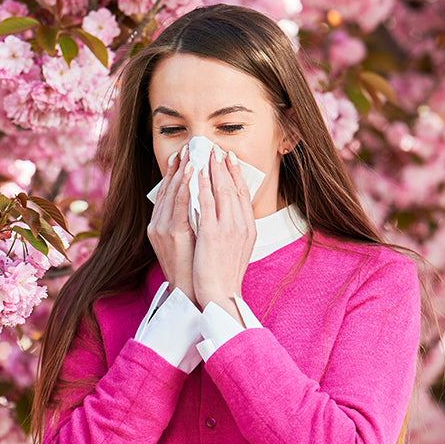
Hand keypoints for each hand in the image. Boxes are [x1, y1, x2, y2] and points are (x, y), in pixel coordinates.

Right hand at [146, 145, 195, 303]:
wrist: (191, 293)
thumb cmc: (194, 269)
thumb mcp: (190, 242)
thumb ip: (190, 222)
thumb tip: (202, 204)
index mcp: (161, 226)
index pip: (168, 193)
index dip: (175, 173)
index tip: (184, 156)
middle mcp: (158, 225)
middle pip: (168, 189)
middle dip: (179, 167)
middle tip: (189, 148)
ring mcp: (162, 229)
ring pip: (172, 193)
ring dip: (182, 171)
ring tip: (191, 154)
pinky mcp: (172, 234)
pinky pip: (179, 205)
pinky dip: (185, 187)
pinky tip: (192, 173)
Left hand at [193, 148, 255, 317]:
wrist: (220, 295)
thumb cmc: (224, 275)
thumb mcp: (236, 249)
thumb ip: (234, 231)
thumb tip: (227, 216)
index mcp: (248, 228)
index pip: (243, 194)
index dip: (237, 174)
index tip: (230, 159)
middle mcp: (241, 225)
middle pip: (234, 187)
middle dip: (224, 166)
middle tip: (217, 148)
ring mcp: (228, 228)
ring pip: (220, 190)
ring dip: (212, 169)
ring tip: (206, 153)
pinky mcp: (212, 233)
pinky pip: (206, 202)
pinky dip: (201, 185)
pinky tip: (195, 172)